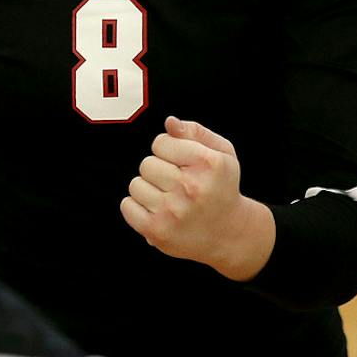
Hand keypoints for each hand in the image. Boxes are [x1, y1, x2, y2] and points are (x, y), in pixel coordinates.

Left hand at [119, 116, 274, 280]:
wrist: (230, 233)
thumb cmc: (222, 188)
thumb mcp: (222, 153)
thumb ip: (195, 132)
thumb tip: (169, 123)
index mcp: (207, 163)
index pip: (160, 142)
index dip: (168, 150)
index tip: (180, 163)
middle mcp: (190, 187)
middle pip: (146, 164)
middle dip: (158, 170)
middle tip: (176, 183)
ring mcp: (172, 211)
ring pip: (136, 184)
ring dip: (148, 189)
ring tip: (168, 198)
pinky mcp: (157, 230)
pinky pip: (127, 206)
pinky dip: (137, 207)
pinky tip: (157, 210)